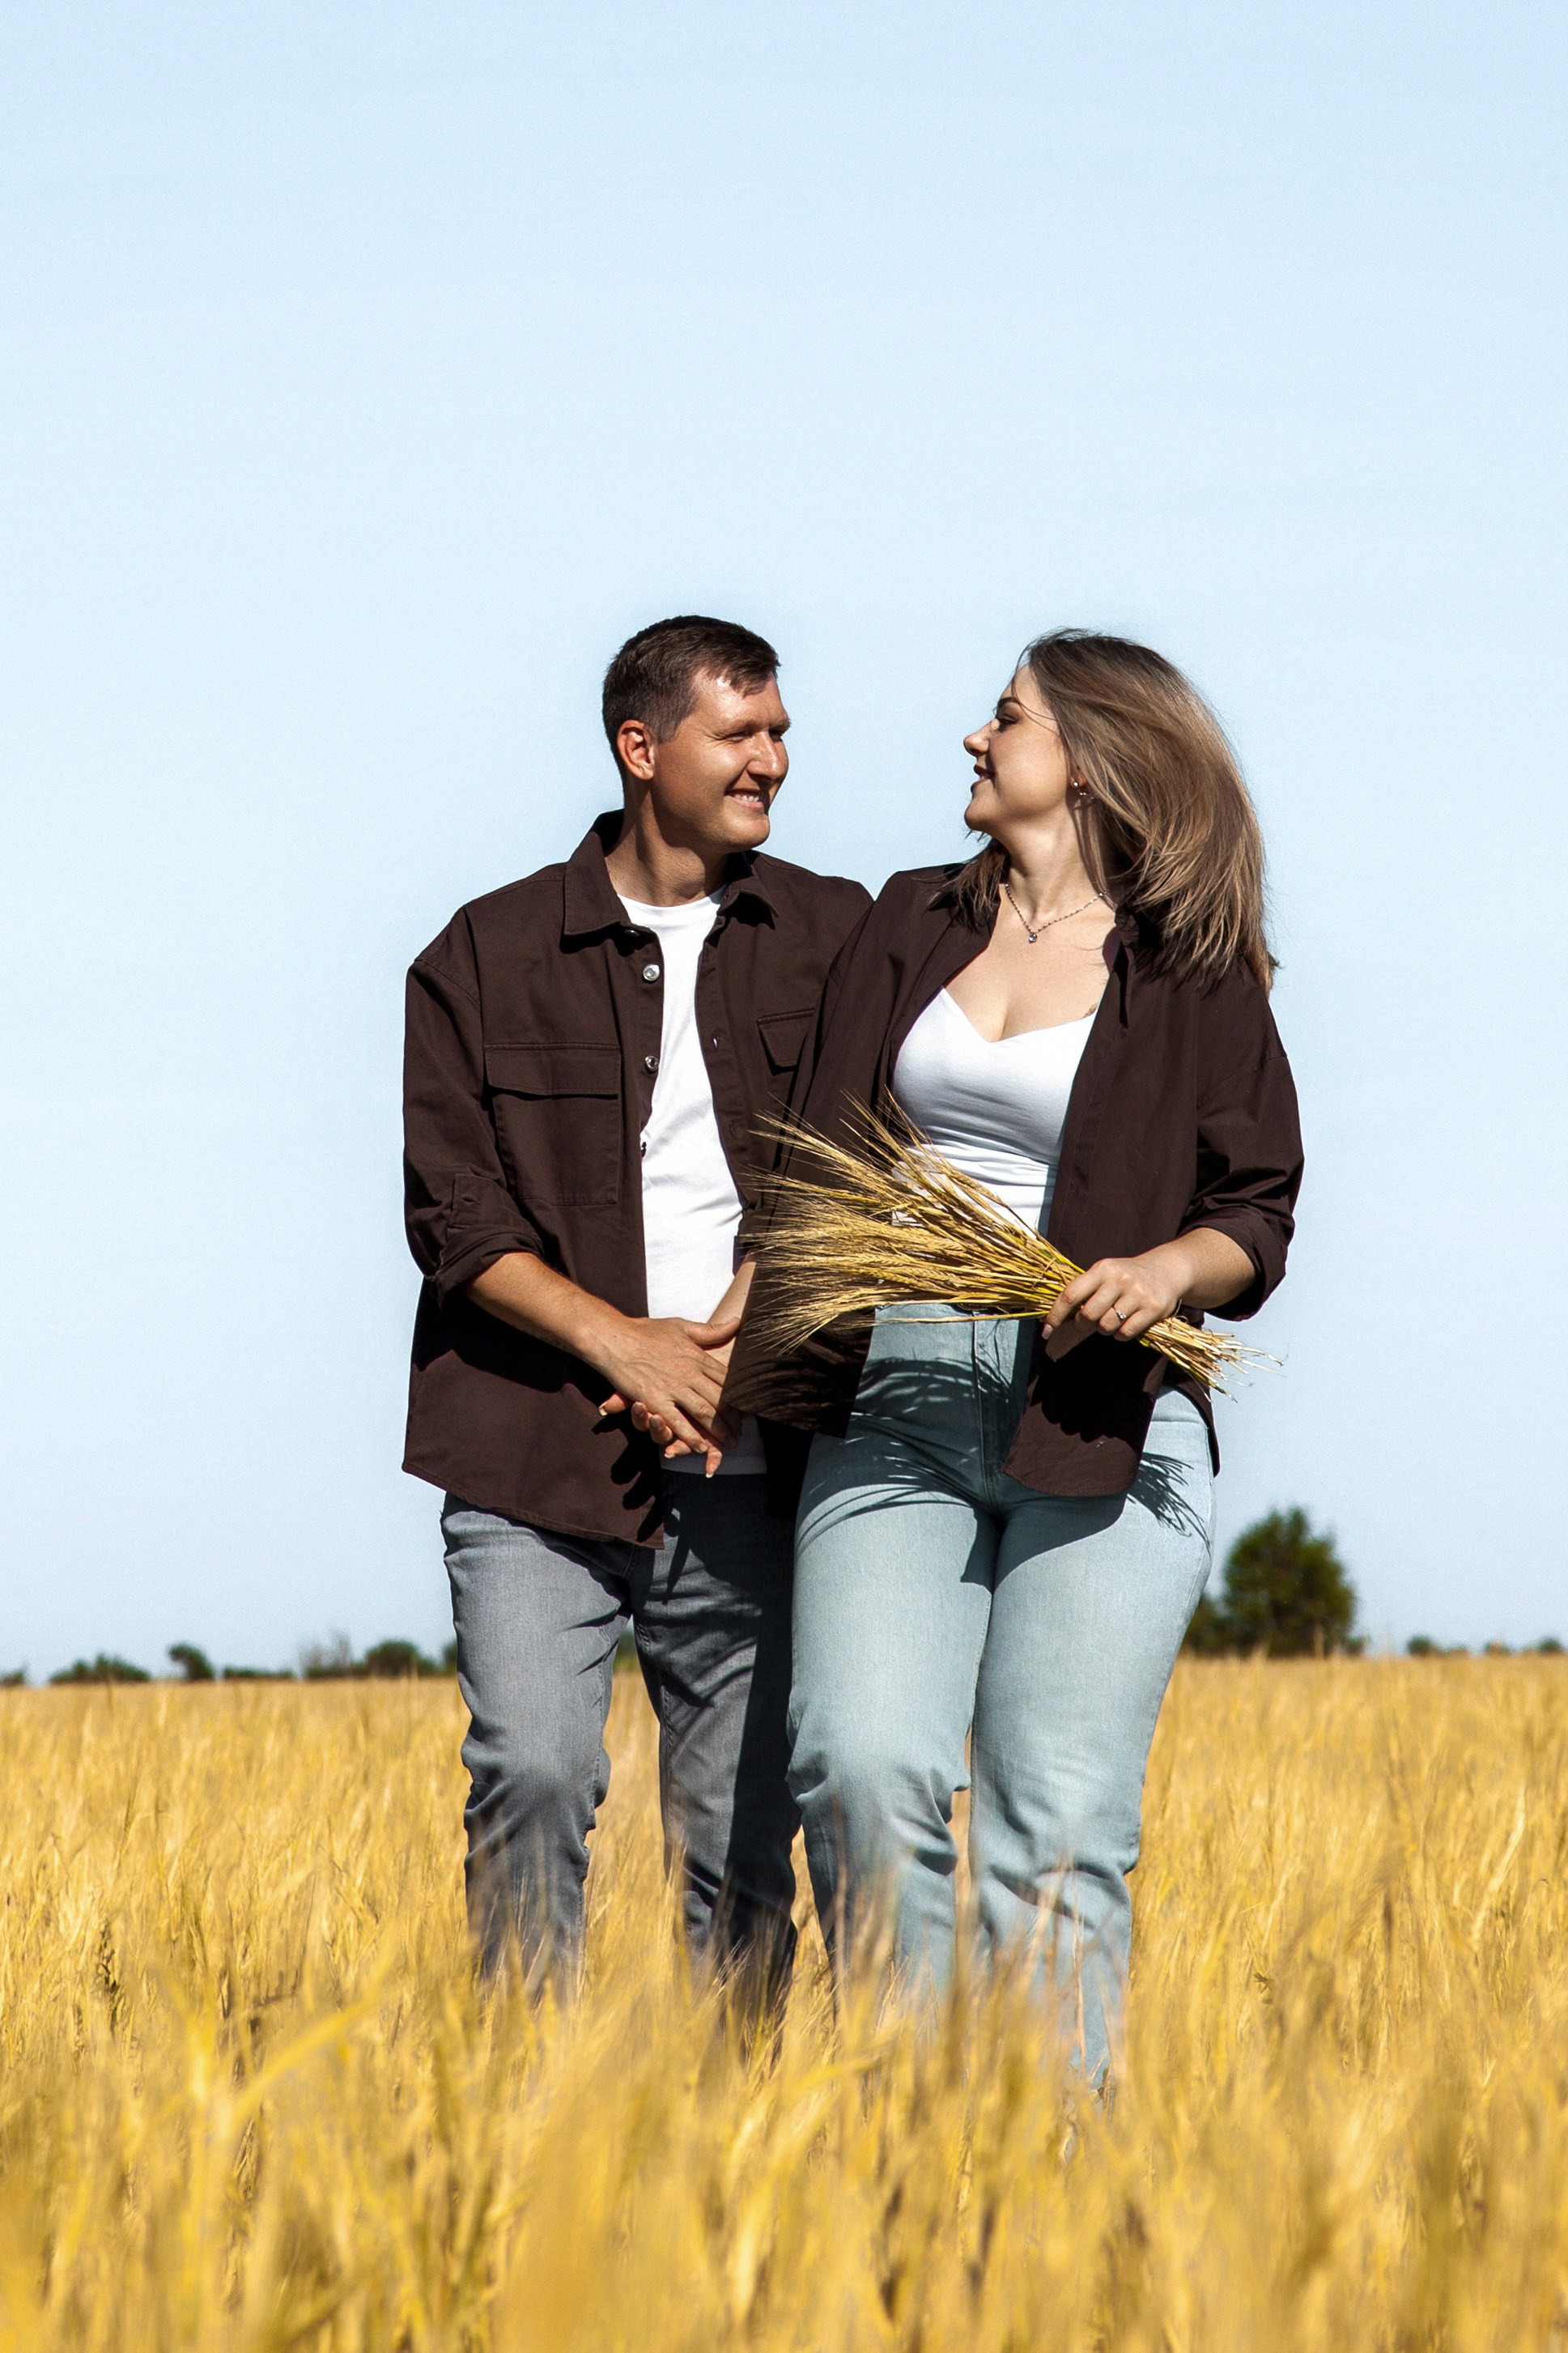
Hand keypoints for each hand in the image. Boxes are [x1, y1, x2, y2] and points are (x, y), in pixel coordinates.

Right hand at [593, 1314, 740, 1472]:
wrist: (614, 1337)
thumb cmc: (645, 1331)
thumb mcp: (681, 1326)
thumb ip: (709, 1330)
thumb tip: (736, 1322)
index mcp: (697, 1356)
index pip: (726, 1378)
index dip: (738, 1396)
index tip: (746, 1407)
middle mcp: (689, 1372)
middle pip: (719, 1399)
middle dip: (733, 1418)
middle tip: (742, 1431)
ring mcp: (673, 1387)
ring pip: (704, 1412)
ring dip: (718, 1430)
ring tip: (729, 1442)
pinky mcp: (655, 1399)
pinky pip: (678, 1422)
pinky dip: (690, 1436)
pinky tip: (700, 1446)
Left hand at [1042, 1248, 1186, 1358]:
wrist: (1166, 1271)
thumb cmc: (1126, 1277)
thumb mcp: (1105, 1275)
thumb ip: (1083, 1292)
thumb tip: (1055, 1320)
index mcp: (1102, 1269)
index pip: (1071, 1294)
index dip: (1055, 1315)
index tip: (1045, 1331)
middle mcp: (1119, 1279)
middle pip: (1088, 1315)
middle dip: (1083, 1324)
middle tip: (1088, 1322)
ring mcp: (1138, 1294)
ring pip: (1106, 1326)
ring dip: (1104, 1329)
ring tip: (1112, 1318)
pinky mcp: (1153, 1309)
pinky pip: (1125, 1333)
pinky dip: (1121, 1335)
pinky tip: (1126, 1323)